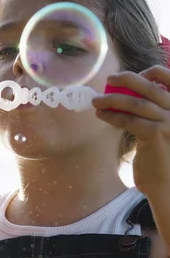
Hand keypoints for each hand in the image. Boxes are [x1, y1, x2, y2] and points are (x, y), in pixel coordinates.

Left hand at [91, 66, 169, 196]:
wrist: (167, 185)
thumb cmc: (160, 158)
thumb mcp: (161, 128)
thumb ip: (153, 111)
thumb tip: (127, 93)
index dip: (151, 71)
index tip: (134, 74)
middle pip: (150, 86)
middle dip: (126, 79)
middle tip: (109, 79)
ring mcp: (169, 122)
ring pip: (135, 103)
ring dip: (112, 99)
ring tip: (96, 101)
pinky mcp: (156, 135)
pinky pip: (129, 120)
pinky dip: (112, 116)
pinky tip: (101, 115)